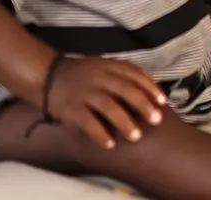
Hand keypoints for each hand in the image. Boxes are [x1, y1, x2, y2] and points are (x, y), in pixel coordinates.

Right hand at [42, 56, 167, 148]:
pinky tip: (110, 144)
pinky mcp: (71, 108)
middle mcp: (98, 78)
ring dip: (124, 122)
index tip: (162, 101)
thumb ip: (124, 76)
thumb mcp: (103, 67)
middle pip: (125, 90)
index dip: (150, 87)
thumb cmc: (83, 75)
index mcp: (108, 66)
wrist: (47, 75)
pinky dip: (99, 134)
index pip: (134, 74)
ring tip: (136, 137)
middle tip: (156, 120)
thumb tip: (151, 93)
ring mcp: (84, 92)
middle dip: (143, 105)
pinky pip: (87, 122)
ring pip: (108, 106)